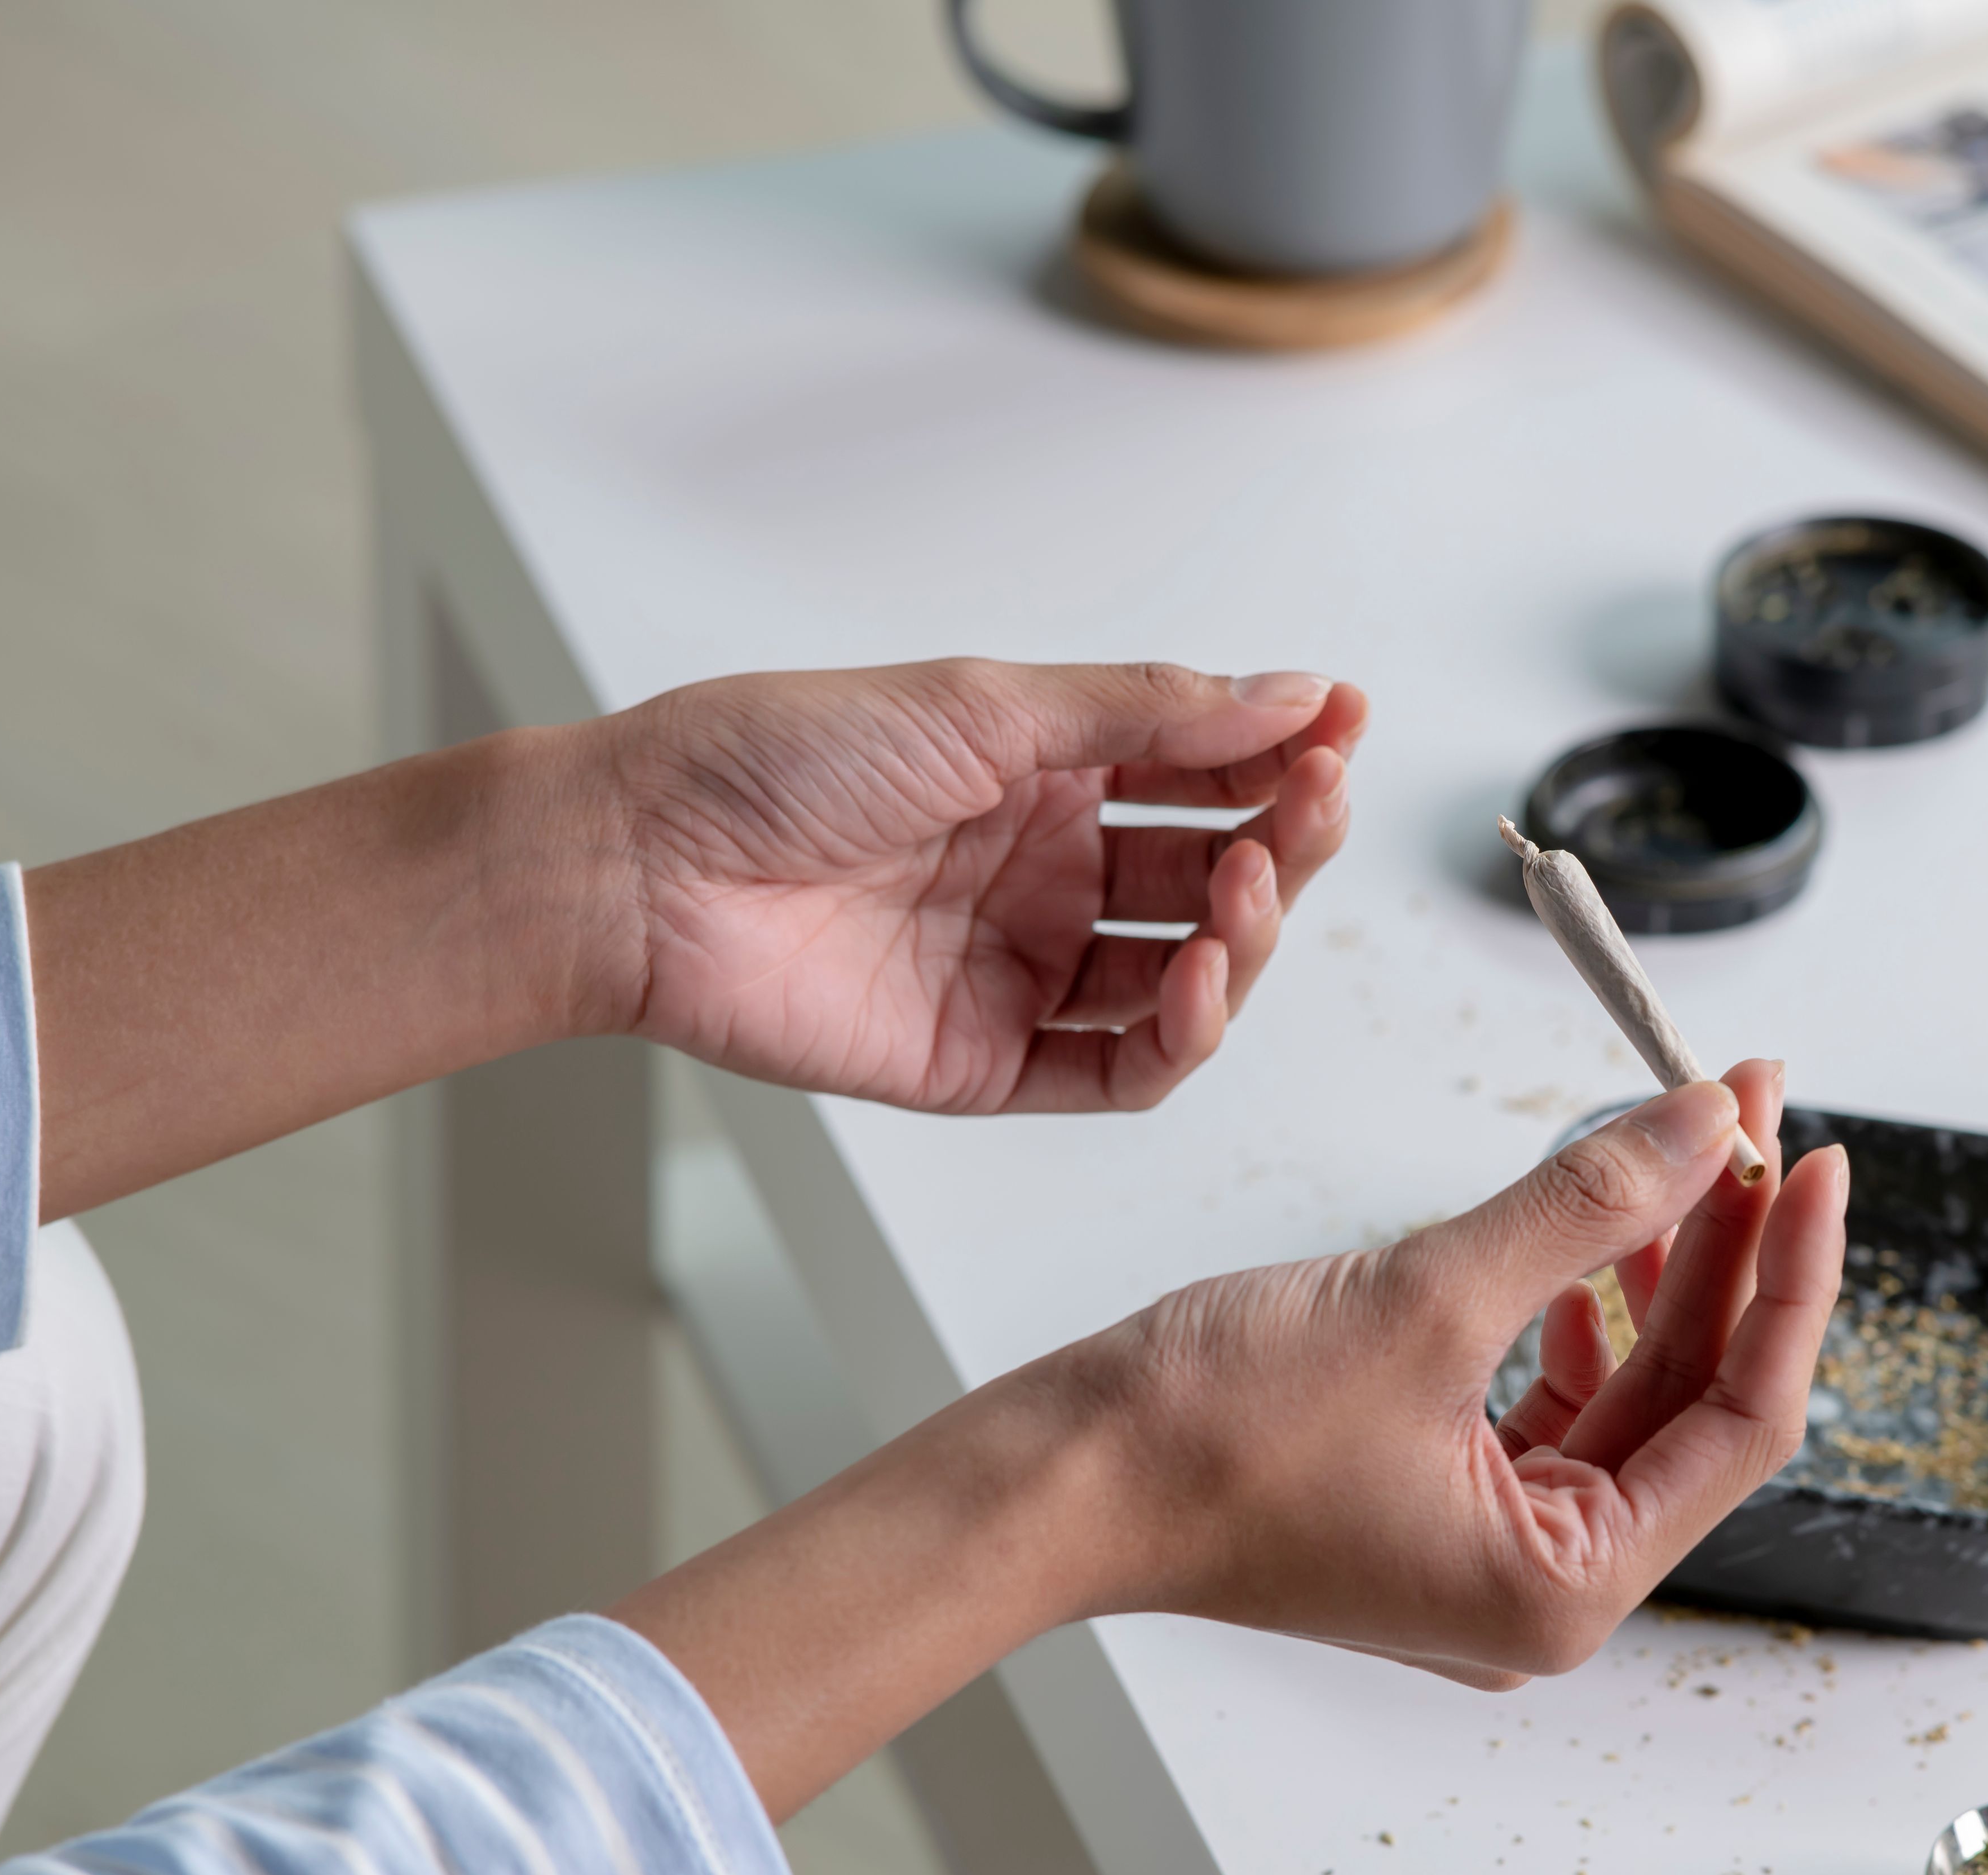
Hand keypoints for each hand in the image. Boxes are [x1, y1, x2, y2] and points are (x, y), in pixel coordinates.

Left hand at [601, 657, 1363, 1111]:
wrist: (644, 864)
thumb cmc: (774, 761)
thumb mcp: (980, 704)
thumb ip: (1145, 711)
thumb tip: (1290, 691)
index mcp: (1043, 776)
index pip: (1204, 769)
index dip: (1282, 753)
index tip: (1343, 725)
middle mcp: (1045, 874)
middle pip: (1214, 873)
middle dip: (1281, 840)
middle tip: (1311, 805)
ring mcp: (1023, 971)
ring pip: (1189, 976)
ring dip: (1246, 936)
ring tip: (1245, 891)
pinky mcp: (991, 1062)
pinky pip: (1124, 1069)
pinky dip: (1184, 1034)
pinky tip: (1202, 980)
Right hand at [611, 1063, 1847, 1811]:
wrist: (1054, 1480)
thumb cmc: (1209, 1433)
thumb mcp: (1429, 1298)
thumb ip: (1586, 1206)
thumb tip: (1702, 1121)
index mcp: (1564, 1588)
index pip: (1746, 1420)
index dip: (1790, 1276)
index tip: (1810, 1154)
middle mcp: (1540, 1591)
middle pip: (1692, 1399)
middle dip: (1725, 1245)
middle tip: (1741, 1102)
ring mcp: (1484, 1551)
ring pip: (1625, 1387)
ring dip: (1655, 1262)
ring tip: (1674, 1132)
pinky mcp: (1431, 1502)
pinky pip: (1548, 1396)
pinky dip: (1577, 1303)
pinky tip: (1588, 1221)